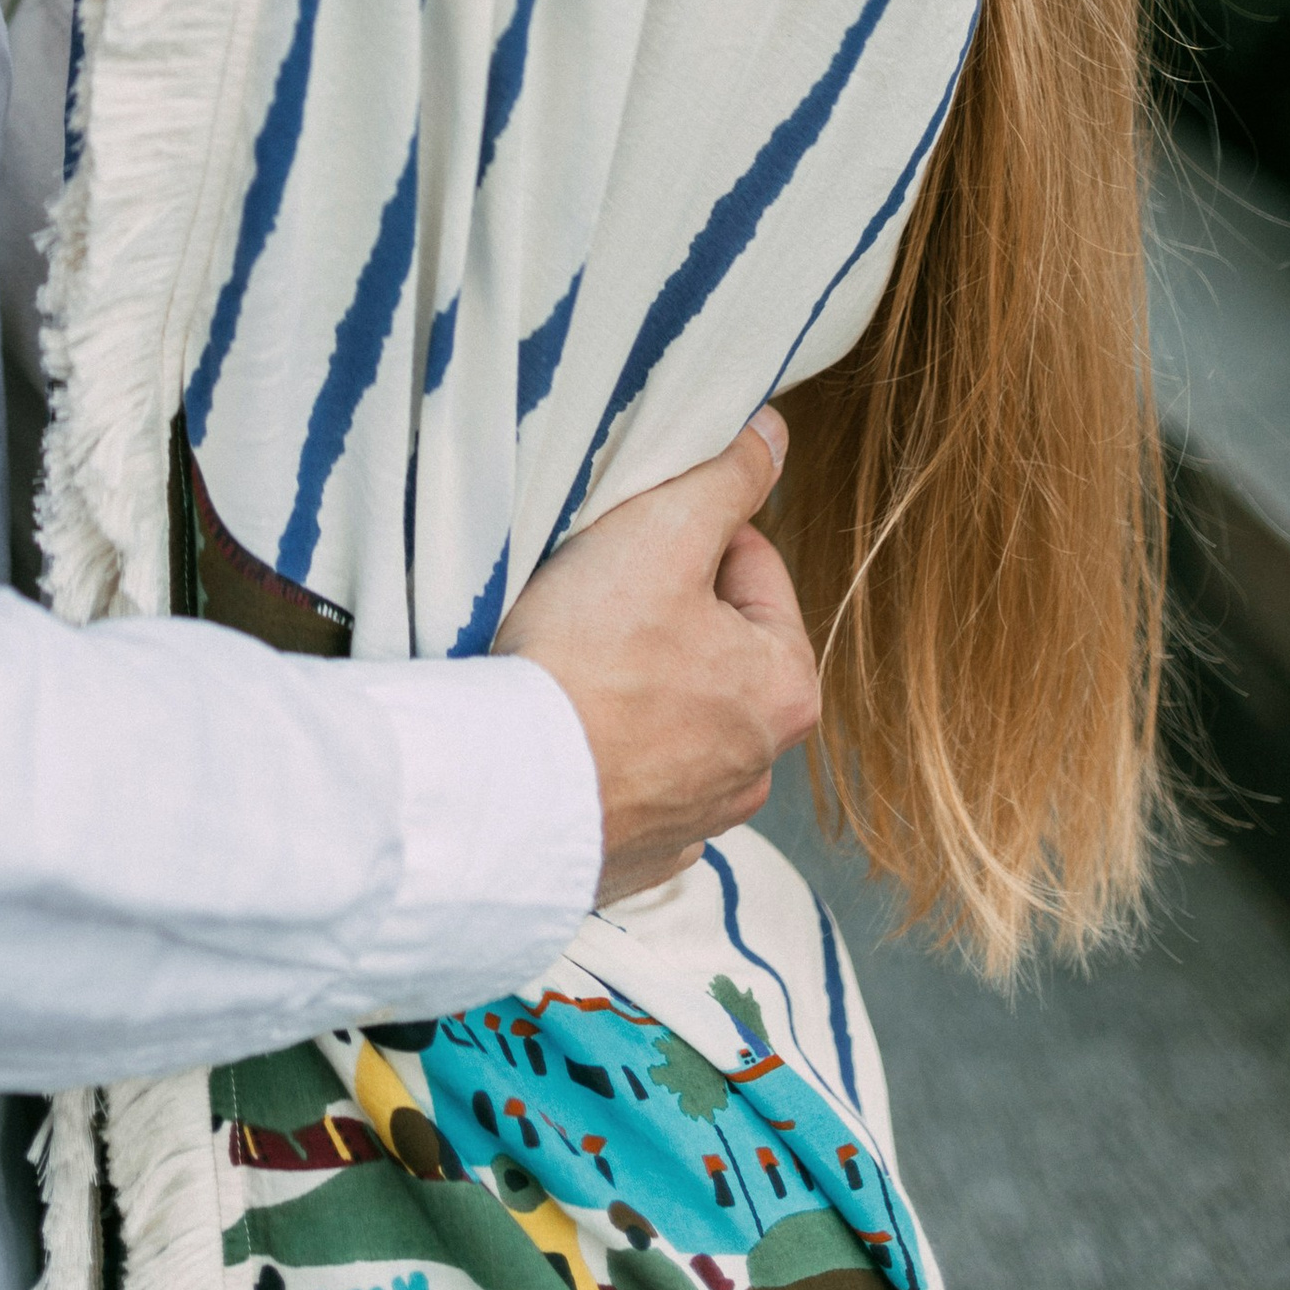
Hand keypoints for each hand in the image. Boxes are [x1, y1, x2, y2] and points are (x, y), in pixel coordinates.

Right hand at [495, 412, 818, 905]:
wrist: (503, 793)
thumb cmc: (590, 660)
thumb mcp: (662, 536)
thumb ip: (727, 478)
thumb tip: (772, 434)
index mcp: (787, 690)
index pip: (750, 566)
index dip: (685, 533)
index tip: (627, 544)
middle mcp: (757, 768)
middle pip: (711, 642)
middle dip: (659, 609)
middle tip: (591, 595)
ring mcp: (694, 820)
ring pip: (670, 712)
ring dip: (631, 682)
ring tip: (567, 660)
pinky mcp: (633, 855)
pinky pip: (625, 778)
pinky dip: (599, 750)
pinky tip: (560, 729)